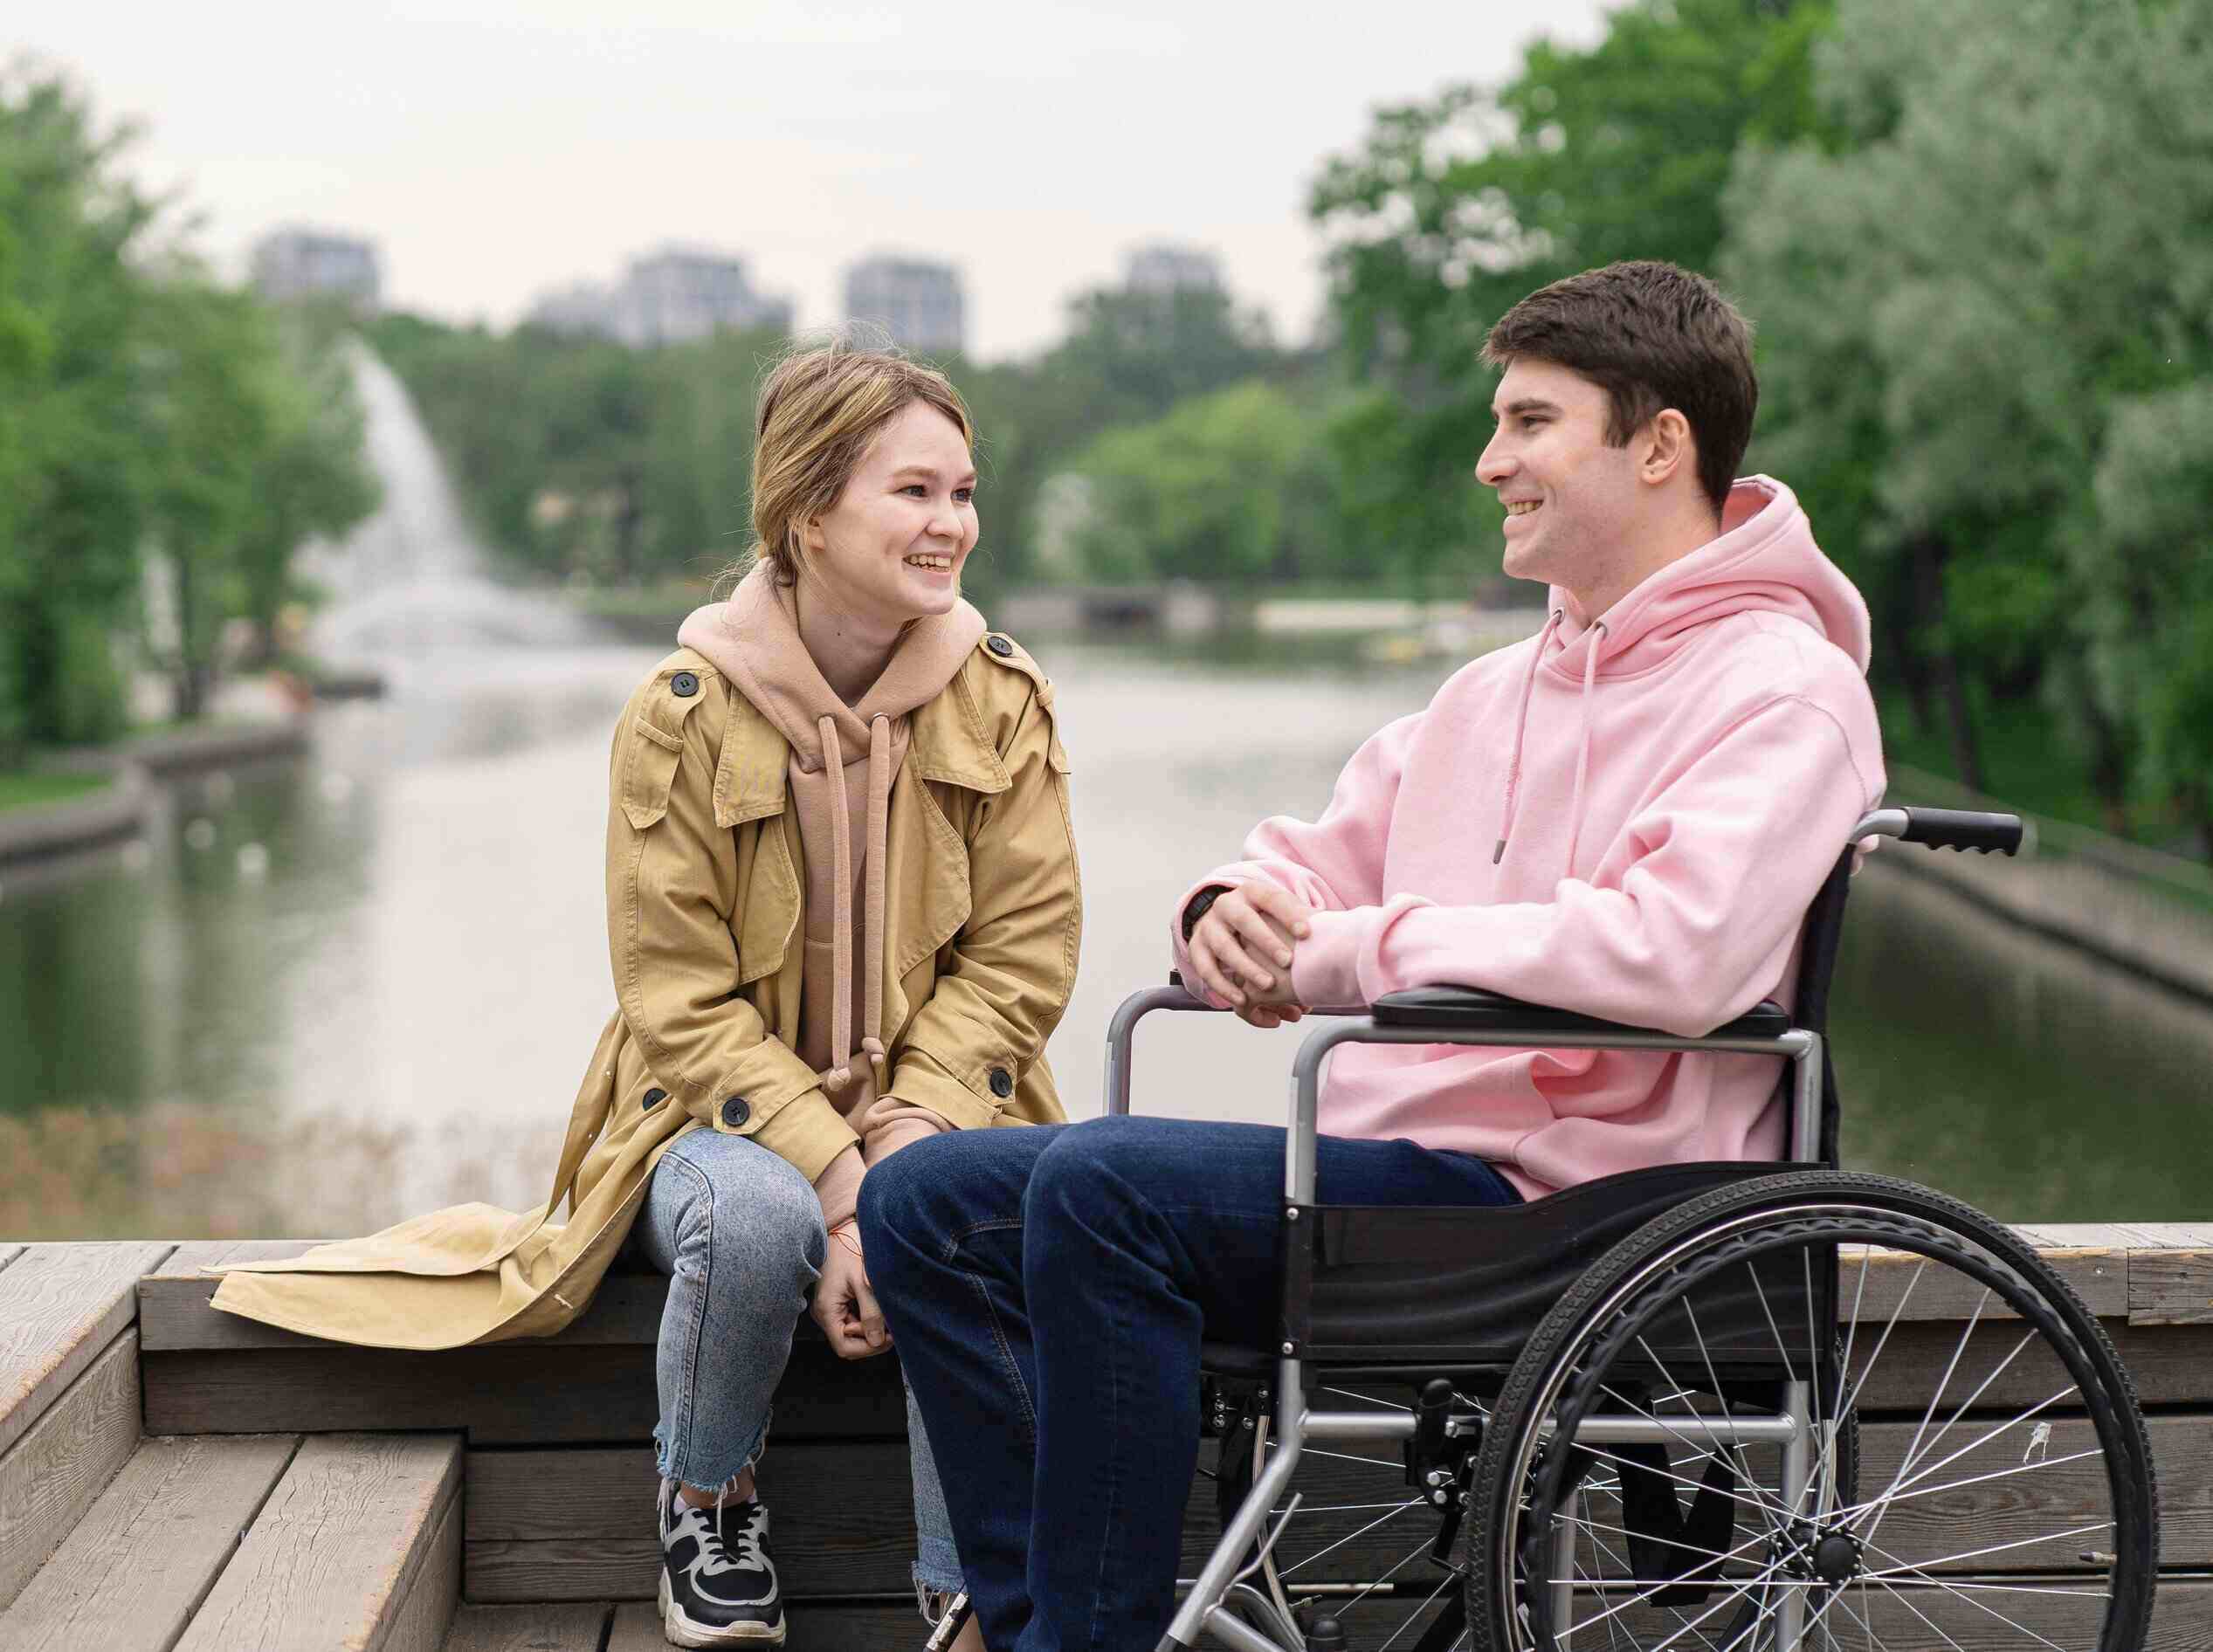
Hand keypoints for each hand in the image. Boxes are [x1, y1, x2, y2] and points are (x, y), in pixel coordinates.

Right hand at [812, 1223, 889, 1359]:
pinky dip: (867, 1316)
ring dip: (871, 1326)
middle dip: (872, 1337)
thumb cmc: (849, 1250)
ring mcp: (829, 1308)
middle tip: (892, 1324)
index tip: (888, 1335)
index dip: (868, 1347)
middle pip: (849, 1342)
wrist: (840, 1227)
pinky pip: (852, 1318)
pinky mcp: (836, 1301)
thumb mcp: (864, 1283)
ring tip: (886, 1311)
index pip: (845, 1347)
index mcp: (827, 1311)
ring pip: (853, 1331)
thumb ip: (871, 1314)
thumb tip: (877, 1342)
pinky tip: (877, 1303)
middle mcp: (824, 1314)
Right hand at [1189, 884, 1313, 1011]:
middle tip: (1287, 962)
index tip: (1308, 932)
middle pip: (1245, 921)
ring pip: (1225, 947)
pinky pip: (1207, 970)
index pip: (1271, 898)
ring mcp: (1209, 927)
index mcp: (1252, 893)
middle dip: (1266, 941)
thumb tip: (1333, 933)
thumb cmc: (1262, 921)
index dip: (1289, 914)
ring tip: (1268, 986)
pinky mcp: (1197, 949)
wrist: (1221, 921)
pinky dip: (1224, 987)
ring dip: (1246, 968)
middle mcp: (1227, 906)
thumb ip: (1299, 921)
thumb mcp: (1278, 913)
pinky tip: (1243, 1000)